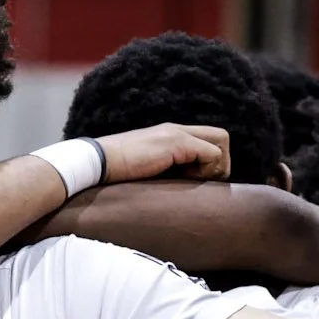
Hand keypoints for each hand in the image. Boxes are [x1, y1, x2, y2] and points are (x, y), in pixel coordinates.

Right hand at [94, 124, 231, 184]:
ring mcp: (178, 134)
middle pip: (221, 137)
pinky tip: (186, 178)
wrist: (98, 163)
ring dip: (215, 165)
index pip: (207, 140)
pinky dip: (207, 169)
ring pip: (221, 142)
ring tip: (194, 180)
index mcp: (170, 135)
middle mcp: (177, 130)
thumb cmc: (116, 173)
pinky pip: (211, 153)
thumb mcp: (146, 170)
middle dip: (220, 163)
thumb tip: (181, 188)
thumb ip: (164, 170)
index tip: (194, 180)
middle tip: (202, 181)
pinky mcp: (177, 142)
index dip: (210, 162)